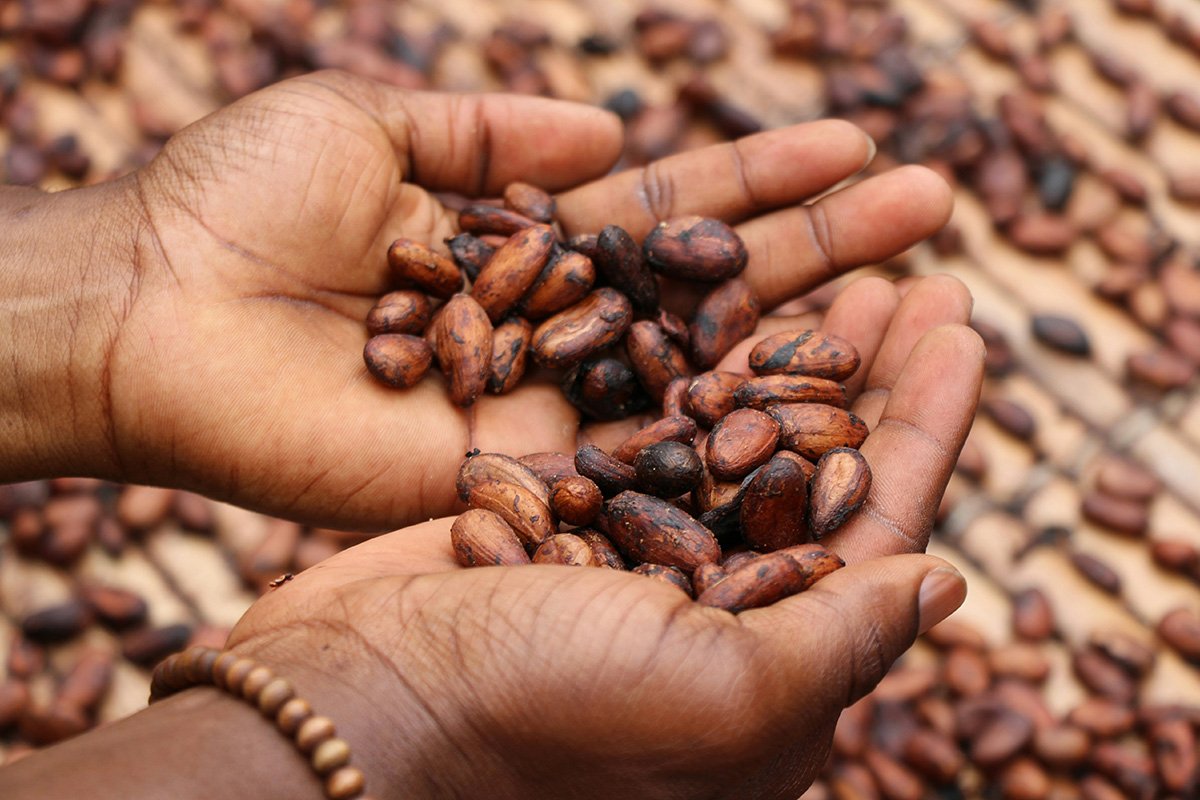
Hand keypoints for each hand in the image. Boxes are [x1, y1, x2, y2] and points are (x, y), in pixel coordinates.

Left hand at [73, 70, 952, 529]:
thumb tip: (610, 131)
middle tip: (932, 204)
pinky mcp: (514, 475)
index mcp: (523, 240)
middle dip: (822, 245)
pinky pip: (635, 454)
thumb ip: (493, 132)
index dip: (762, 179)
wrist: (147, 313)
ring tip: (919, 286)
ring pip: (698, 374)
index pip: (670, 211)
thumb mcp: (369, 121)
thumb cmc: (238, 201)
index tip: (856, 143)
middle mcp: (553, 327)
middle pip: (710, 291)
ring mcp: (544, 405)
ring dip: (807, 335)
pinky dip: (727, 434)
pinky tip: (823, 407)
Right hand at [224, 275, 983, 798]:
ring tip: (833, 280)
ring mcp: (635, 563)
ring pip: (738, 440)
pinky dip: (692, 369)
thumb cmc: (544, 718)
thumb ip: (841, 640)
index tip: (962, 331)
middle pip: (818, 472)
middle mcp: (714, 617)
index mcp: (773, 674)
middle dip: (868, 378)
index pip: (883, 532)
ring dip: (787, 359)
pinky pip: (652, 432)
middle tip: (911, 281)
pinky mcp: (564, 519)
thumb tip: (946, 579)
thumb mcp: (725, 698)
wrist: (360, 704)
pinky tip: (718, 310)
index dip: (928, 427)